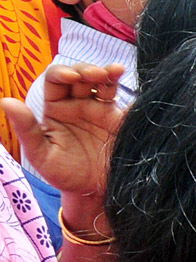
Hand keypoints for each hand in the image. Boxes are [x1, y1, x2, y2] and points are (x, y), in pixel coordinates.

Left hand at [1, 63, 123, 196]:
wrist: (96, 191)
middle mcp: (76, 104)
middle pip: (78, 75)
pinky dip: (117, 79)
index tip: (70, 78)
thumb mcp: (41, 154)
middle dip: (85, 70)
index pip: (54, 82)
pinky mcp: (116, 115)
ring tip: (109, 73)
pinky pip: (116, 93)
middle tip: (93, 76)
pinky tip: (119, 72)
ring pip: (99, 80)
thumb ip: (26, 128)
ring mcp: (98, 108)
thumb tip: (6, 102)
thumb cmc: (65, 175)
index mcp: (55, 110)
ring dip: (103, 72)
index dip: (61, 74)